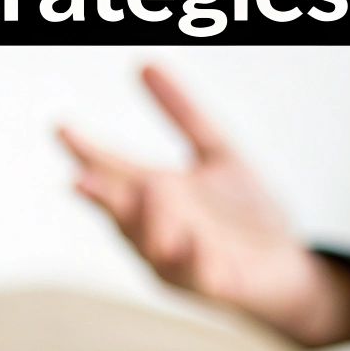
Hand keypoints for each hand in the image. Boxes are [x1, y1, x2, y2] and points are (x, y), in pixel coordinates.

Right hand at [59, 66, 349, 345]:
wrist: (287, 271)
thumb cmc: (246, 217)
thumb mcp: (219, 154)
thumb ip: (183, 114)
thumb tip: (145, 64)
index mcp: (156, 198)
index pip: (112, 172)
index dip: (86, 152)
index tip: (62, 127)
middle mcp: (159, 232)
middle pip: (123, 214)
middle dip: (104, 198)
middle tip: (83, 176)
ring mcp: (184, 263)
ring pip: (157, 246)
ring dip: (150, 222)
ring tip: (151, 189)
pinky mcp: (220, 286)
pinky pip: (203, 277)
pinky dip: (197, 262)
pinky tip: (195, 244)